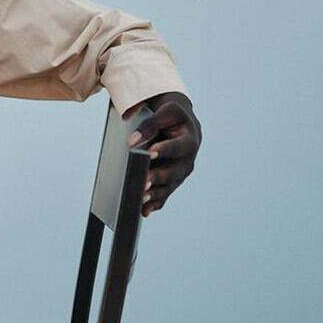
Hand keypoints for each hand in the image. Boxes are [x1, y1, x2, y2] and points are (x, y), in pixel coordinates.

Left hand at [123, 91, 200, 215]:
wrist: (182, 124)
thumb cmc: (173, 117)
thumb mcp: (165, 112)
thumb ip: (149, 125)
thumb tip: (132, 142)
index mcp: (190, 141)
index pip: (177, 147)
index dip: (164, 150)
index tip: (150, 153)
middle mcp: (188, 160)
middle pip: (174, 171)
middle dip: (158, 177)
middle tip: (143, 180)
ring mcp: (181, 173)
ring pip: (169, 186)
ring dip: (156, 194)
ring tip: (140, 198)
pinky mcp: (173, 181)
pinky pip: (165, 194)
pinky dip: (155, 203)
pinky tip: (144, 210)